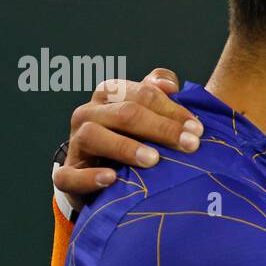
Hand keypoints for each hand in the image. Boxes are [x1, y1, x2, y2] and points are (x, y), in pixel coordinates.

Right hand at [53, 68, 200, 210]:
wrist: (100, 175)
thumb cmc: (133, 139)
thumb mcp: (148, 113)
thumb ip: (158, 94)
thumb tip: (170, 86)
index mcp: (110, 95)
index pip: (143, 94)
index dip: (172, 110)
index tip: (198, 129)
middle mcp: (89, 113)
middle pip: (125, 113)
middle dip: (161, 128)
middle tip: (190, 145)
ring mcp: (76, 143)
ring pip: (94, 136)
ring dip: (125, 147)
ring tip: (153, 160)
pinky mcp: (67, 175)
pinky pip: (71, 175)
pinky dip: (89, 177)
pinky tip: (111, 179)